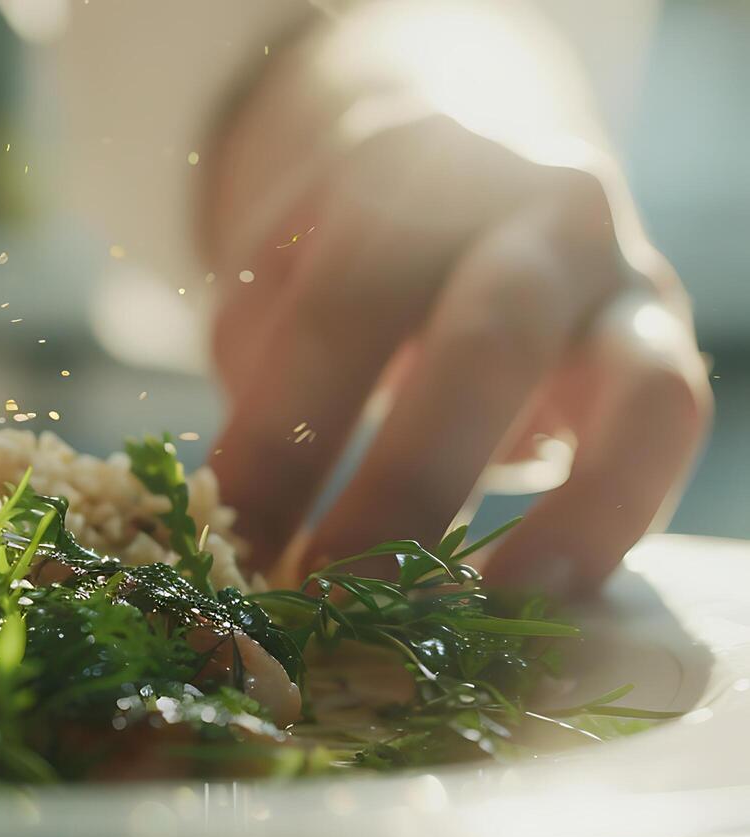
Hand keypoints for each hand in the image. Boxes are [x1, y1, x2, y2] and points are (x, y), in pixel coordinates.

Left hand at [203, 6, 710, 596]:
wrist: (451, 150)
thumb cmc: (338, 247)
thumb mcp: (274, 273)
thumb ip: (258, 359)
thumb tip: (234, 505)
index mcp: (402, 177)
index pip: (334, 315)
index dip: (280, 443)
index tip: (232, 554)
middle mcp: (533, 212)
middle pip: (486, 346)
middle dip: (408, 489)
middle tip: (338, 598)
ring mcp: (619, 272)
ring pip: (635, 389)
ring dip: (557, 521)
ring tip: (472, 616)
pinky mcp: (664, 337)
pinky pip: (673, 431)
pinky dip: (613, 520)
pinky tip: (534, 600)